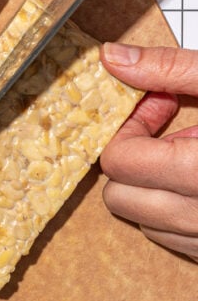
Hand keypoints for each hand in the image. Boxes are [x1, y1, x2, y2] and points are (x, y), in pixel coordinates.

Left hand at [99, 42, 197, 261]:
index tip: (157, 105)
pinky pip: (176, 241)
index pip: (119, 162)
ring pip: (145, 223)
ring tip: (192, 155)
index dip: (129, 129)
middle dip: (133, 160)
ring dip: (154, 187)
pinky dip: (178, 211)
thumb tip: (111, 58)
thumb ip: (170, 68)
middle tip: (169, 128)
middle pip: (119, 198)